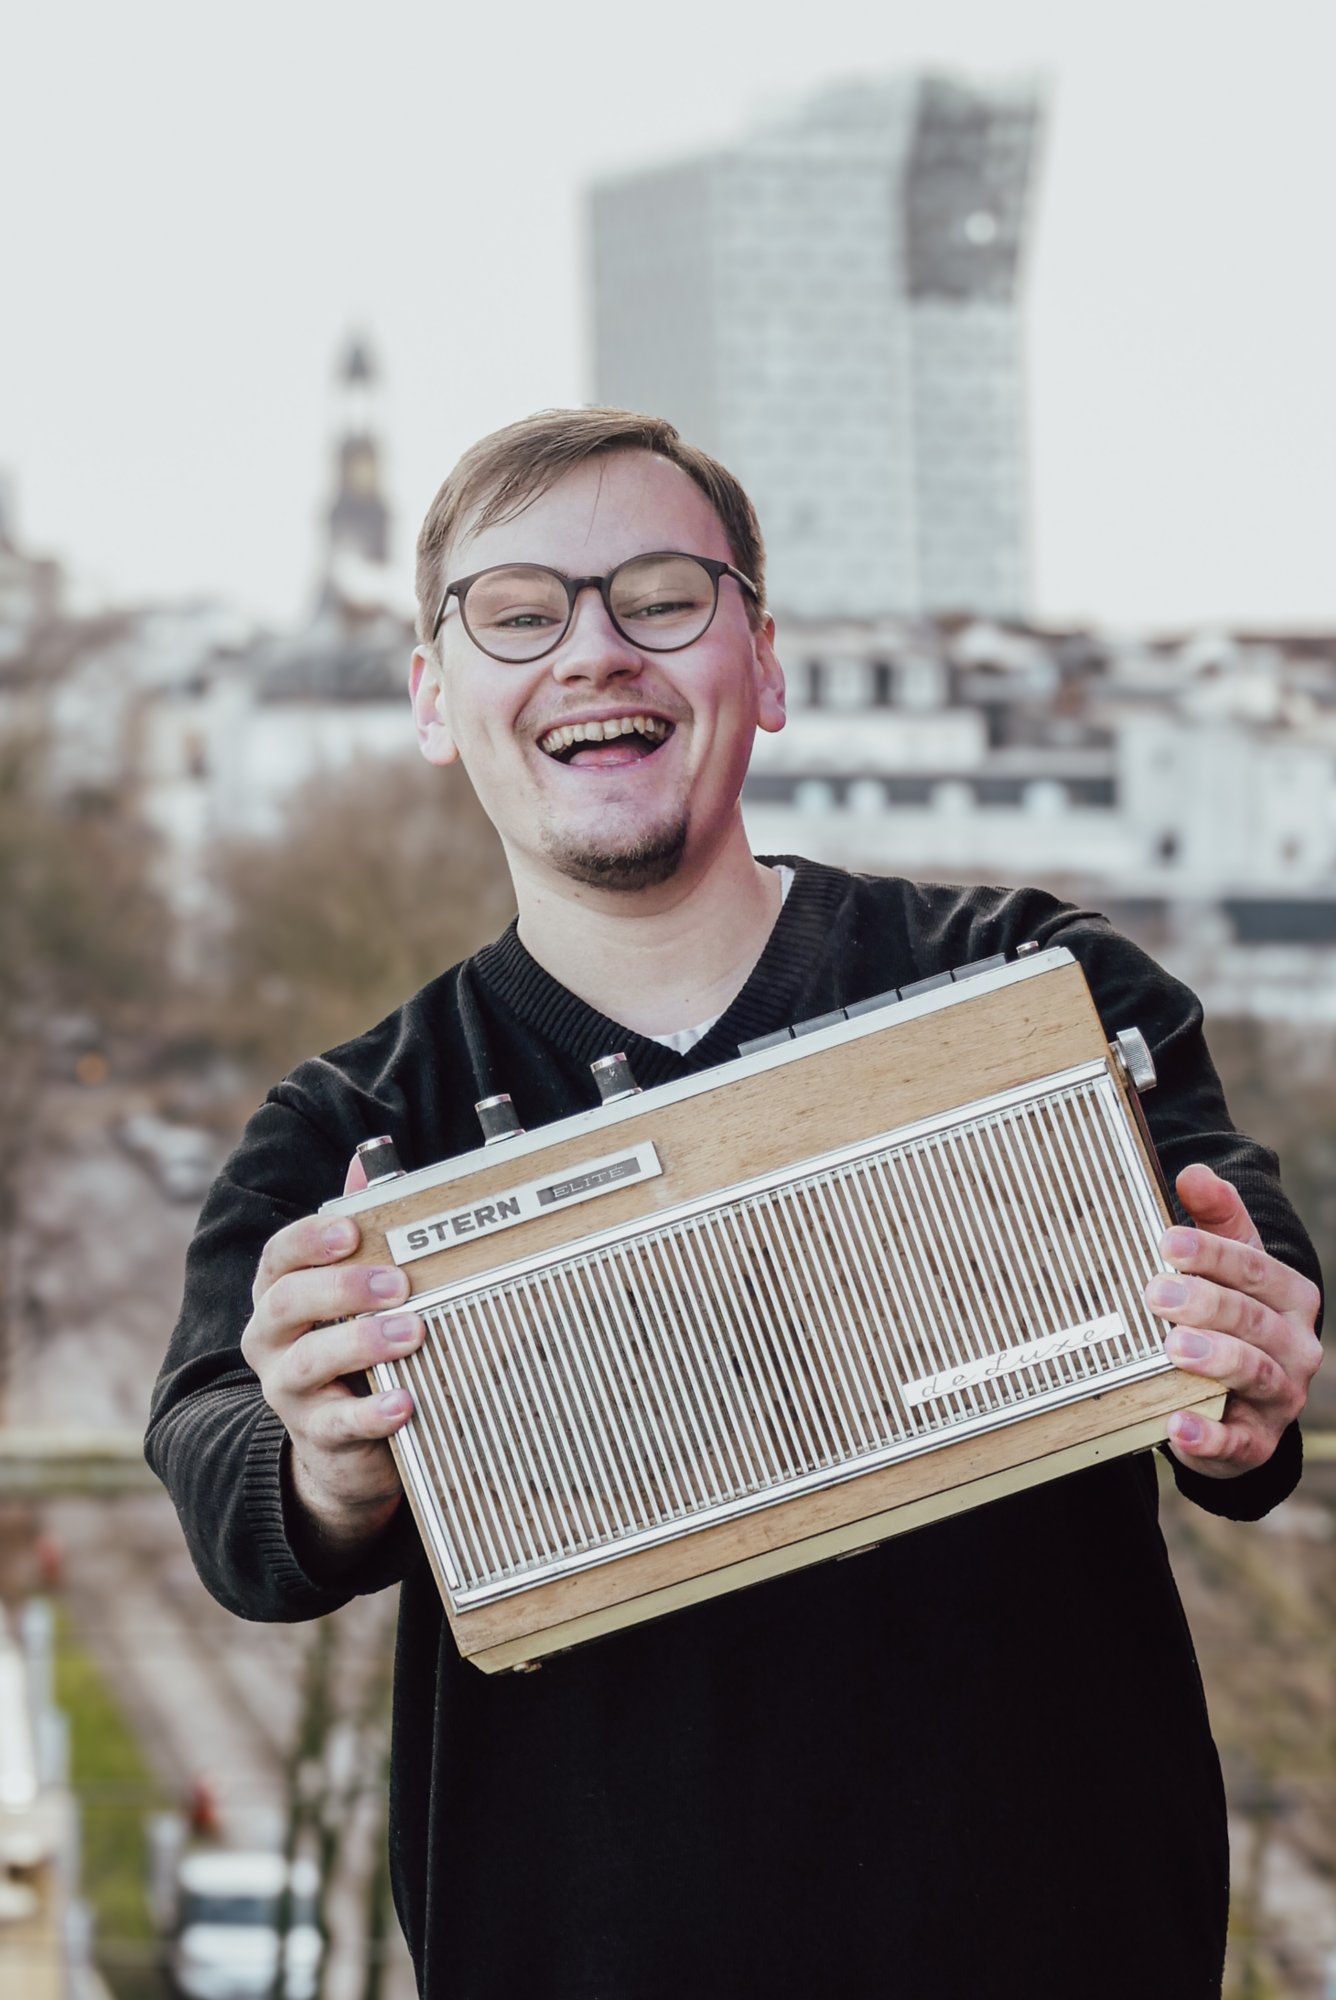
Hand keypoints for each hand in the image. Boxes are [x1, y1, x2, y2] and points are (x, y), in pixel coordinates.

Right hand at [239, 1152, 423, 1552]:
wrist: (343, 1442)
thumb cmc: (352, 1346)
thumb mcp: (353, 1289)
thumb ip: (360, 1227)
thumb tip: (369, 1159)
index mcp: (280, 1292)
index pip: (278, 1256)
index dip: (310, 1239)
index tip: (352, 1229)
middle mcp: (271, 1339)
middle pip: (286, 1303)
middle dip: (341, 1288)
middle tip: (398, 1282)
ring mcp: (288, 1389)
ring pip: (308, 1362)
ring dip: (362, 1343)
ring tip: (413, 1333)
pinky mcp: (317, 1436)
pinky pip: (337, 1425)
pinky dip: (372, 1414)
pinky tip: (406, 1402)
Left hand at [1144, 1163, 1321, 1479]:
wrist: (1243, 1396)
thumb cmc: (1232, 1314)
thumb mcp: (1229, 1265)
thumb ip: (1216, 1219)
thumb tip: (1194, 1172)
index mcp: (1291, 1296)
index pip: (1256, 1268)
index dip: (1212, 1253)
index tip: (1166, 1242)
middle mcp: (1295, 1346)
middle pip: (1252, 1319)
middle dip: (1205, 1304)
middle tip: (1155, 1293)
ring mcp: (1280, 1396)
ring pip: (1255, 1373)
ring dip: (1215, 1359)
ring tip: (1173, 1348)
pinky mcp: (1255, 1442)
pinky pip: (1237, 1442)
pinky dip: (1208, 1437)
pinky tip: (1177, 1426)